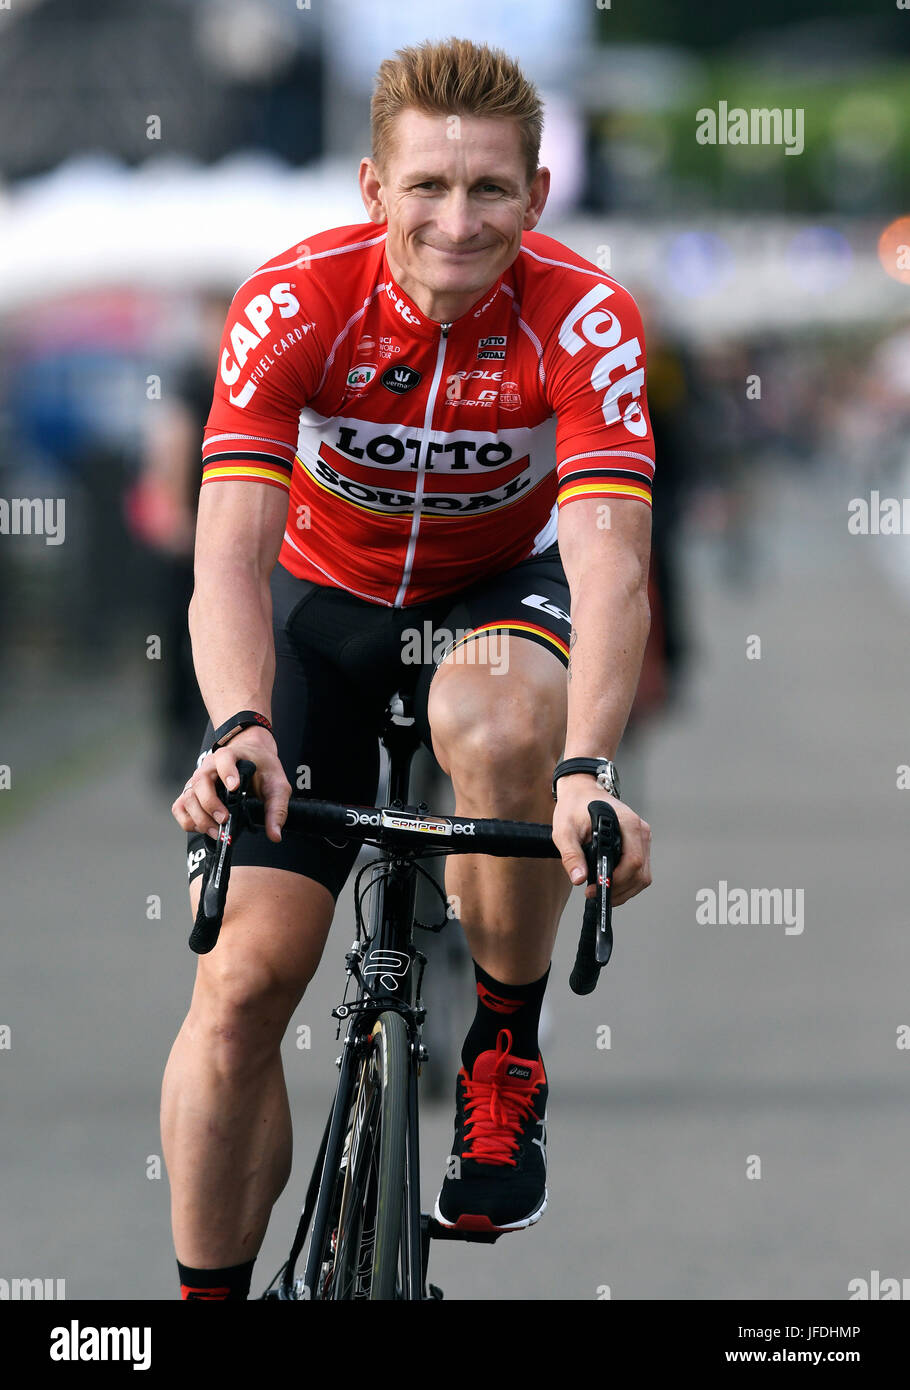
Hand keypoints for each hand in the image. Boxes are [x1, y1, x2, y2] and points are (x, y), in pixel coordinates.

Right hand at [171, 725, 290, 842]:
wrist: (252, 758)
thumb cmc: (263, 769)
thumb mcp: (277, 785)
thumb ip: (277, 809)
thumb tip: (275, 835)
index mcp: (230, 756)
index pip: (224, 759)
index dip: (227, 772)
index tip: (234, 787)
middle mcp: (209, 767)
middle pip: (200, 783)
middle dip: (210, 804)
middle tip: (225, 820)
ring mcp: (197, 780)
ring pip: (188, 798)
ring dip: (200, 818)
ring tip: (218, 831)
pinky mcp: (191, 794)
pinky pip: (180, 808)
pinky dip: (189, 821)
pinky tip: (205, 828)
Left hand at [551, 774, 651, 905]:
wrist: (582, 791)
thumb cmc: (575, 806)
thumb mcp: (565, 830)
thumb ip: (571, 854)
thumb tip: (579, 878)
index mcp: (628, 823)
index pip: (633, 862)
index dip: (616, 881)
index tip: (597, 888)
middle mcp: (640, 831)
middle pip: (641, 873)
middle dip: (620, 889)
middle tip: (596, 894)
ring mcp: (642, 838)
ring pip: (643, 875)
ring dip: (624, 890)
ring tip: (602, 891)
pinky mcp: (639, 843)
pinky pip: (640, 870)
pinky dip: (627, 882)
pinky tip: (610, 883)